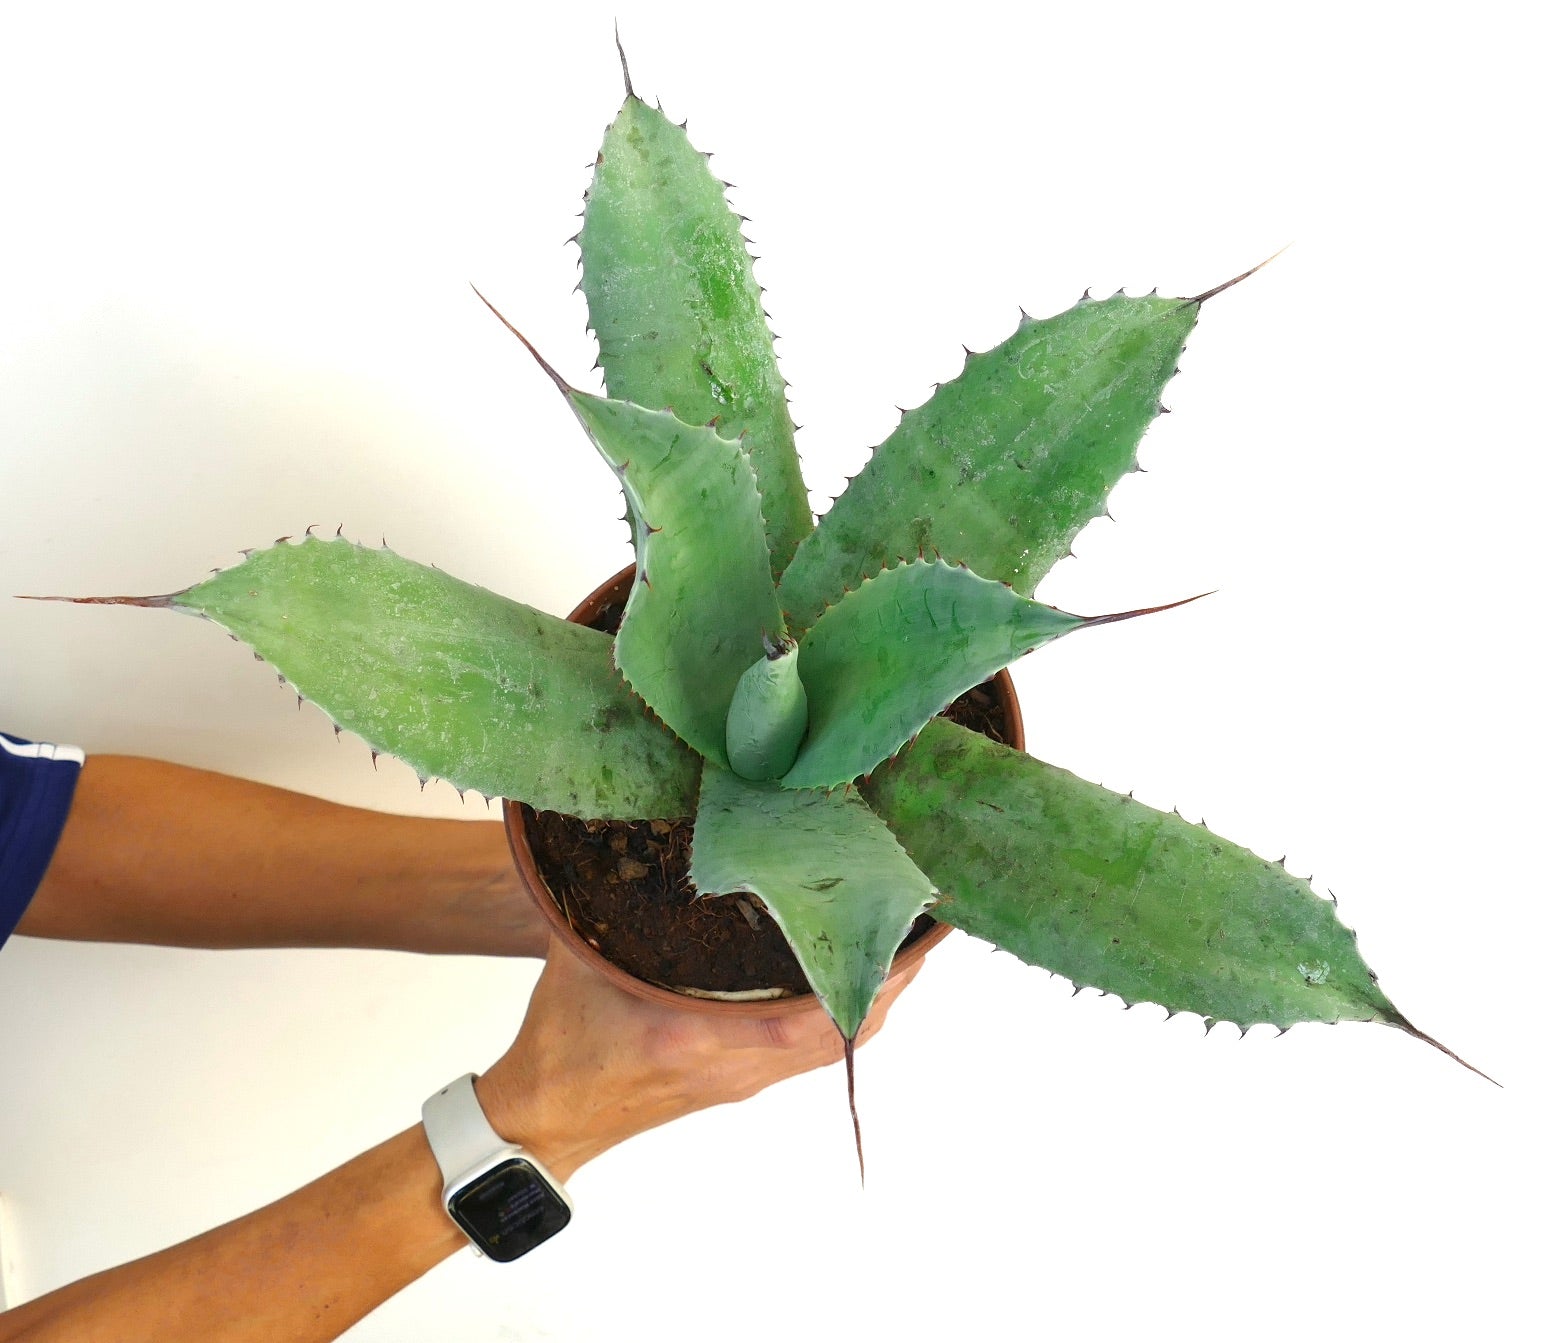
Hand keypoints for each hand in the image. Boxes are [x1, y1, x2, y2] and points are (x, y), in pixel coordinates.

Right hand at [475, 937, 920, 1179]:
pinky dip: (845, 1020)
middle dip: (885, 981)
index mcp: (693, 1034)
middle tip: (917, 926)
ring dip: (872, 1001)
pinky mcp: (741, 1084)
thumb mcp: (580, 955)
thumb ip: (610, 896)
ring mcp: (743, 1080)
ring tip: (901, 947)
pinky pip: (812, 1056)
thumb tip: (630, 827)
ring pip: (832, 1048)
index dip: (856, 982)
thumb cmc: (562, 1038)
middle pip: (838, 1033)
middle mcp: (733, 1064)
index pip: (798, 1018)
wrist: (547, 1117)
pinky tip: (856, 982)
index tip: (893, 938)